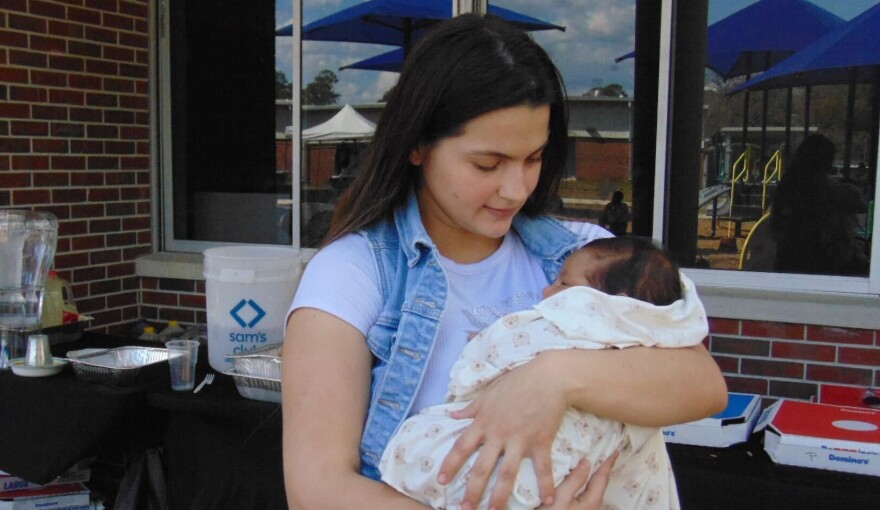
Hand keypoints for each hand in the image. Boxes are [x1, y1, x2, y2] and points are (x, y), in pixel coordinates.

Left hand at [438, 357, 567, 509]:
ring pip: (507, 474)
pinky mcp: (541, 442)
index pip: (461, 447)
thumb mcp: (489, 393)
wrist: (549, 377)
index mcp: (484, 422)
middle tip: (465, 509)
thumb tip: (453, 416)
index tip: (441, 481)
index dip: (450, 465)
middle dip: (472, 491)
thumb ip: (471, 408)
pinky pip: (543, 468)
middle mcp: (499, 434)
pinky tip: (548, 502)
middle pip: (482, 468)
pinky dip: (546, 486)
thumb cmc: (518, 381)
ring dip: (500, 496)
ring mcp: (520, 440)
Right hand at [540, 452, 617, 509]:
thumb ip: (575, 480)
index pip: (602, 478)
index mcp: (591, 501)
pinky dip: (586, 483)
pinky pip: (586, 494)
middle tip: (605, 455)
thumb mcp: (561, 497)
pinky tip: (580, 481)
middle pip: (600, 484)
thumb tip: (587, 462)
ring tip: (593, 465)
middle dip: (602, 470)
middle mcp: (592, 507)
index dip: (608, 464)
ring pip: (593, 490)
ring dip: (594, 477)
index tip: (616, 452)